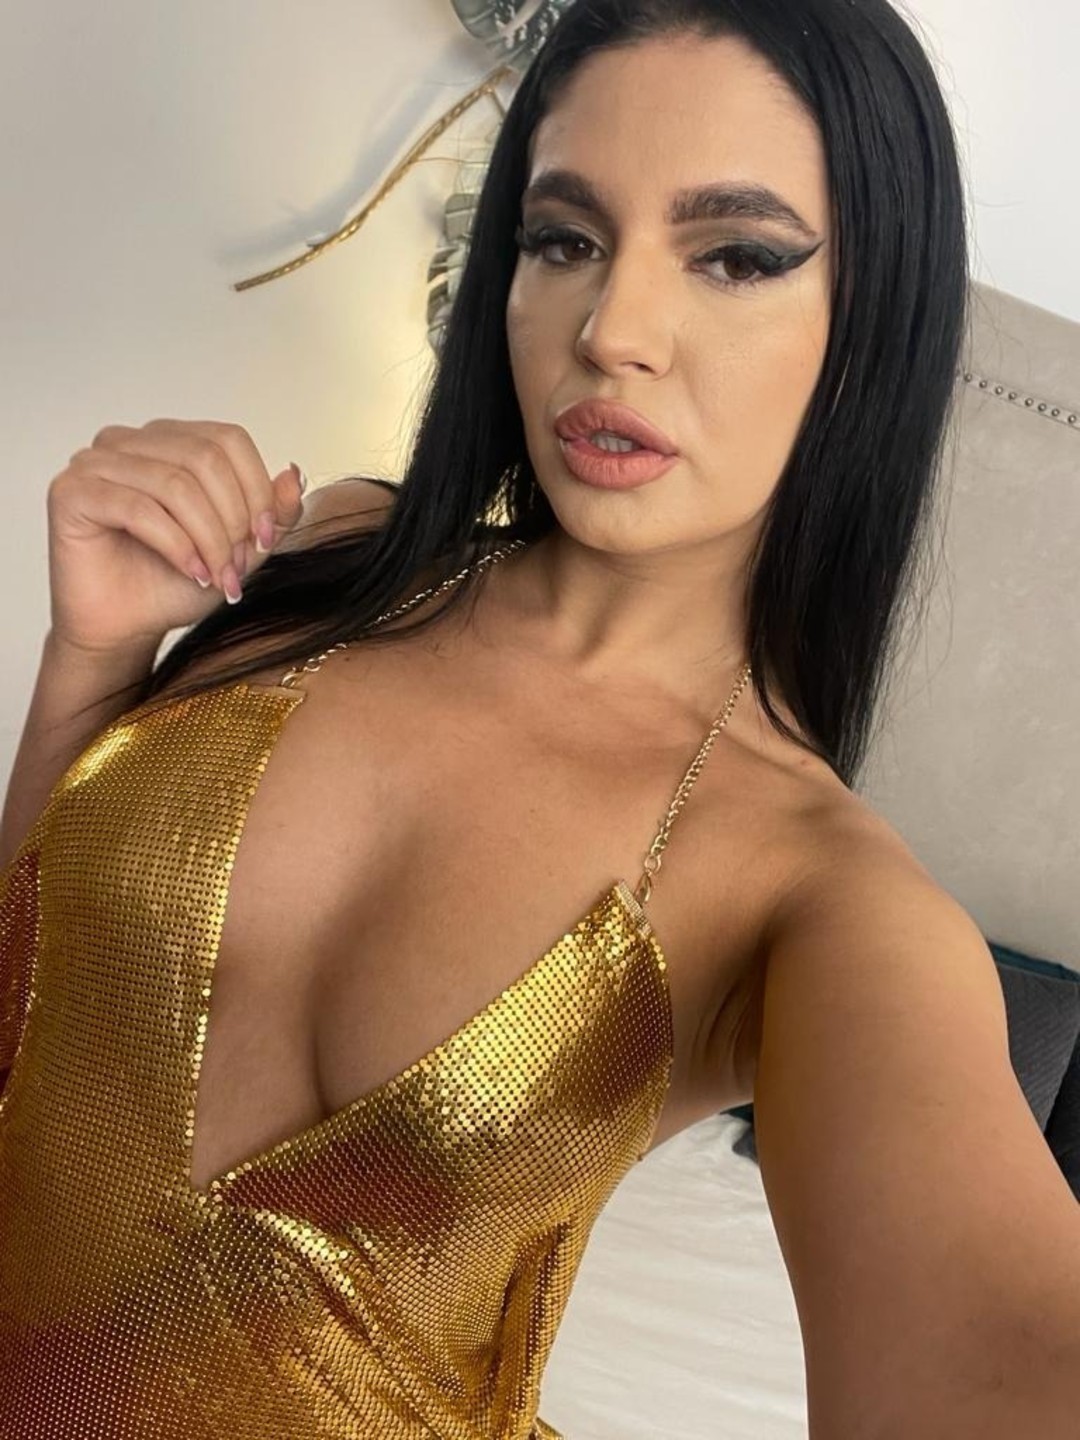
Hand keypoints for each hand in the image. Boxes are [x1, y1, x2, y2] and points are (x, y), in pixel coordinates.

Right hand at [45, 419, 305, 656]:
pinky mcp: (71, 491)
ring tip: (215, 575)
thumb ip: (270, 512)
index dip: (256, 489)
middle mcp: (130, 441)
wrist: (126, 627)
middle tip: (236, 566)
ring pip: (175, 484)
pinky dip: (175, 544)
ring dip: (207, 537)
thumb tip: (295, 474)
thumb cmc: (174, 583)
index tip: (264, 540)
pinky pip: (138, 507)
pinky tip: (190, 571)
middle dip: (232, 519)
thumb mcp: (238, 548)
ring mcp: (96, 461)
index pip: (228, 439)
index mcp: (170, 440)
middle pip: (205, 458)